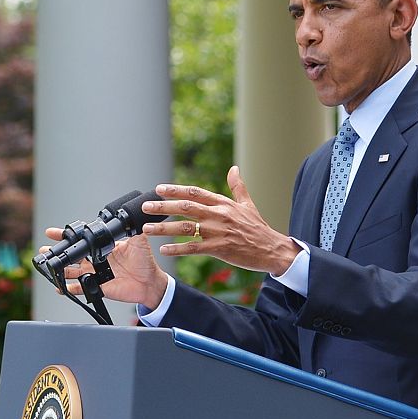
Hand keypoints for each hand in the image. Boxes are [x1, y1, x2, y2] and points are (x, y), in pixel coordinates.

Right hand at [41, 226, 170, 310]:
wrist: (151, 283)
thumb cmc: (146, 262)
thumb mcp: (139, 241)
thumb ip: (132, 229)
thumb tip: (130, 215)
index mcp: (104, 247)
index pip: (83, 240)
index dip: (68, 236)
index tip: (52, 232)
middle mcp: (97, 260)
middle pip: (73, 255)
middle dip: (58, 252)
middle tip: (45, 250)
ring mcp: (97, 274)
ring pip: (73, 271)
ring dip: (60, 269)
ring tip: (49, 266)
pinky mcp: (99, 287)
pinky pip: (82, 289)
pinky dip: (70, 289)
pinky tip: (61, 288)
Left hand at [141, 166, 299, 275]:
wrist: (272, 249)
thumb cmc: (258, 227)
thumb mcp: (248, 204)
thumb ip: (237, 186)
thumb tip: (234, 168)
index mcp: (223, 203)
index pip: (194, 192)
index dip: (175, 190)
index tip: (158, 189)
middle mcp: (218, 215)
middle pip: (185, 207)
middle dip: (163, 206)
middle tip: (145, 207)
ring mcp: (218, 232)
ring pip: (185, 227)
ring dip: (164, 228)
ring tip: (147, 229)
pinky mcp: (219, 248)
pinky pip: (194, 248)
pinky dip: (178, 248)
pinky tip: (164, 250)